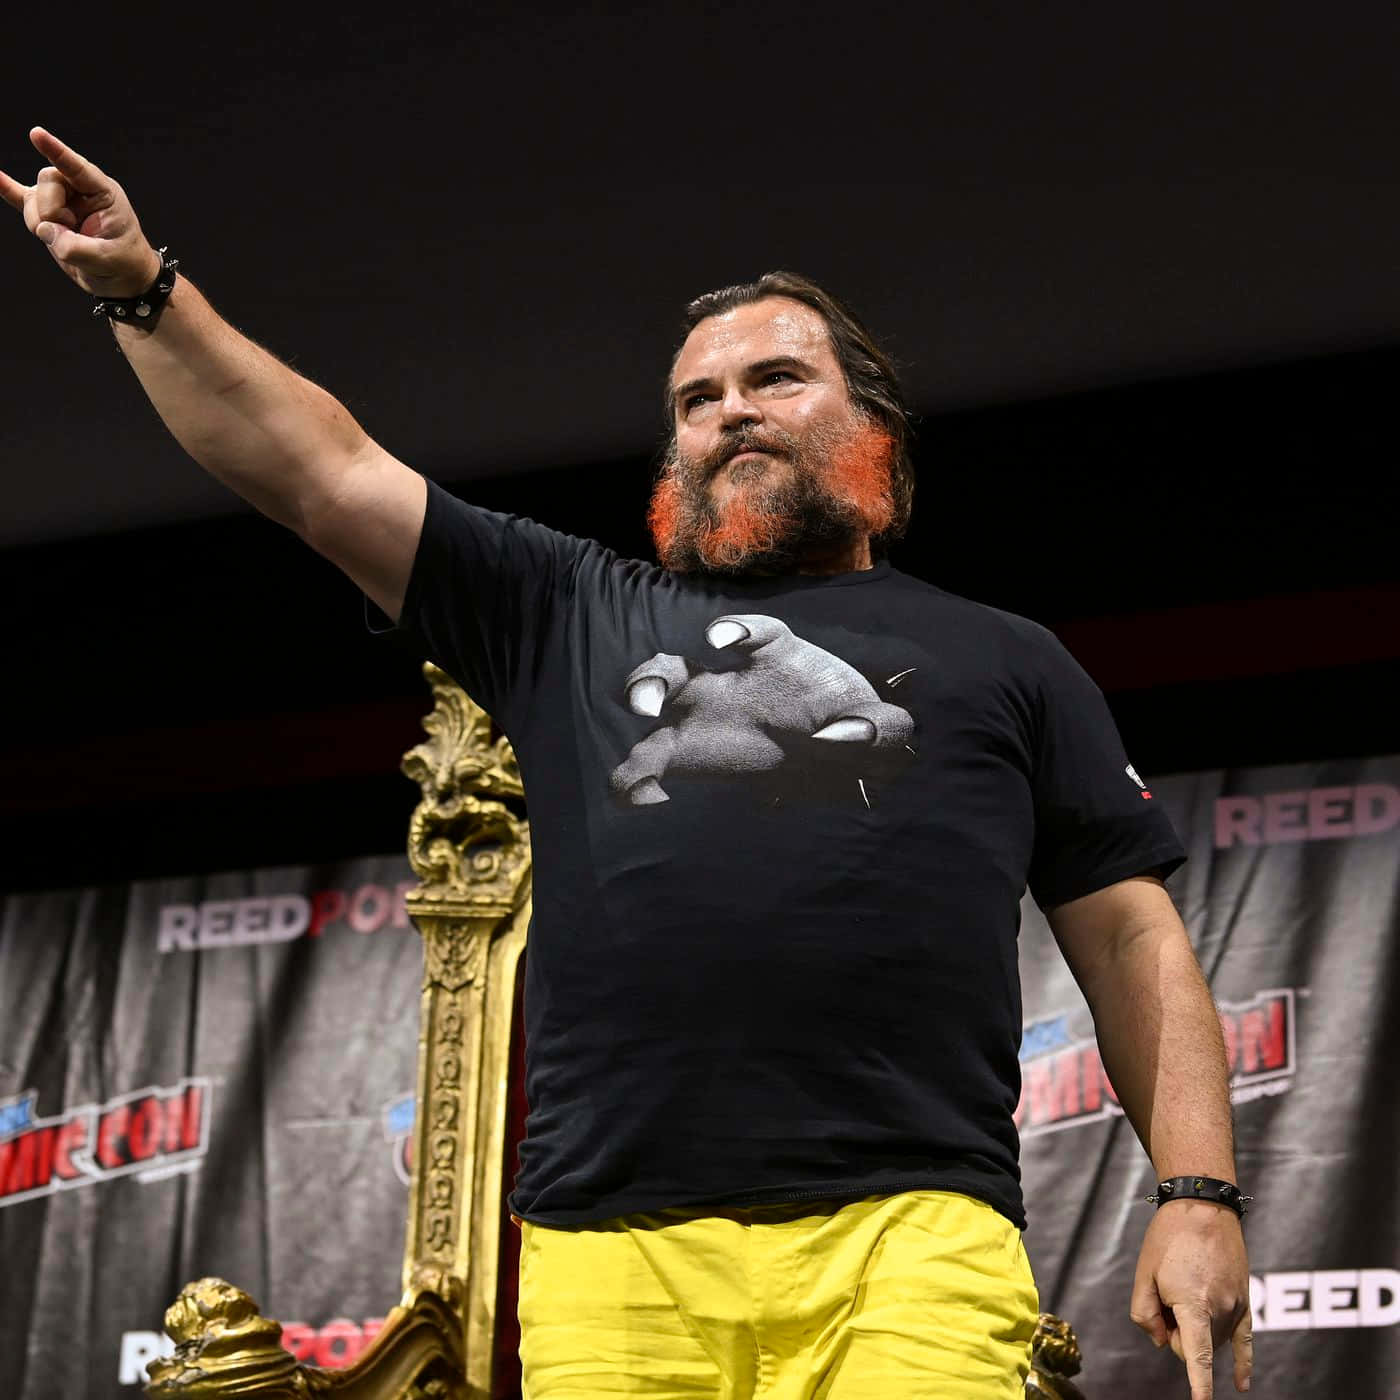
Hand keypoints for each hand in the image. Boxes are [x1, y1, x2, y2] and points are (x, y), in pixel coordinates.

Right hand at [0, 127, 159, 296]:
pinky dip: (6, 188)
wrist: (121, 278)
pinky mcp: (46, 216)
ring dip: (41, 222)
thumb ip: (75, 248)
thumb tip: (45, 232)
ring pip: (33, 199)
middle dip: (51, 211)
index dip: (56, 151)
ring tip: (64, 238)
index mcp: (102, 192)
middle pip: (47, 182)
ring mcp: (60, 201)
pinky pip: (20, 198)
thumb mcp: (106, 259)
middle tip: (70, 231)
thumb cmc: (123, 262)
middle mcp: (79, 190)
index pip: (77, 168)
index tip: (36, 134)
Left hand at [1130, 1201, 1252, 1397]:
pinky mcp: (1246, 1300)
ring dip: (1194, 1327)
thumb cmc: (1167, 1238)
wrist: (1203, 1205)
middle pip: (1192, 1345)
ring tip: (1185, 1284)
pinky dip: (1243, 1362)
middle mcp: (1220, 1310)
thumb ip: (1144, 1314)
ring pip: (1211, 1338)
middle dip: (1174, 1333)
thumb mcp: (1143, 1273)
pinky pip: (1246, 1340)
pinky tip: (1242, 1384)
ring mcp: (1236, 1306)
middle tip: (1164, 1295)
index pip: (1197, 1356)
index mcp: (1193, 1304)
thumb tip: (1160, 1339)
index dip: (1199, 1385)